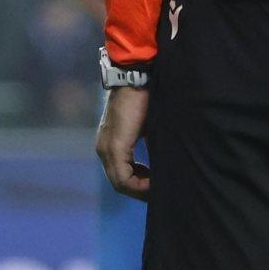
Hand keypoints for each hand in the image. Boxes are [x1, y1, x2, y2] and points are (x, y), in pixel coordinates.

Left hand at [96, 83, 149, 200]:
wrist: (138, 78)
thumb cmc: (147, 99)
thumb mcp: (149, 129)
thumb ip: (150, 148)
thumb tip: (164, 166)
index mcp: (111, 144)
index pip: (121, 176)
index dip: (139, 186)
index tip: (158, 185)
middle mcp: (104, 149)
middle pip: (119, 183)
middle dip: (141, 191)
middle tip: (160, 191)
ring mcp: (106, 149)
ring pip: (120, 183)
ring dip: (141, 189)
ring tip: (159, 187)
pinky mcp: (115, 147)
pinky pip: (123, 177)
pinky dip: (139, 184)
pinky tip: (155, 182)